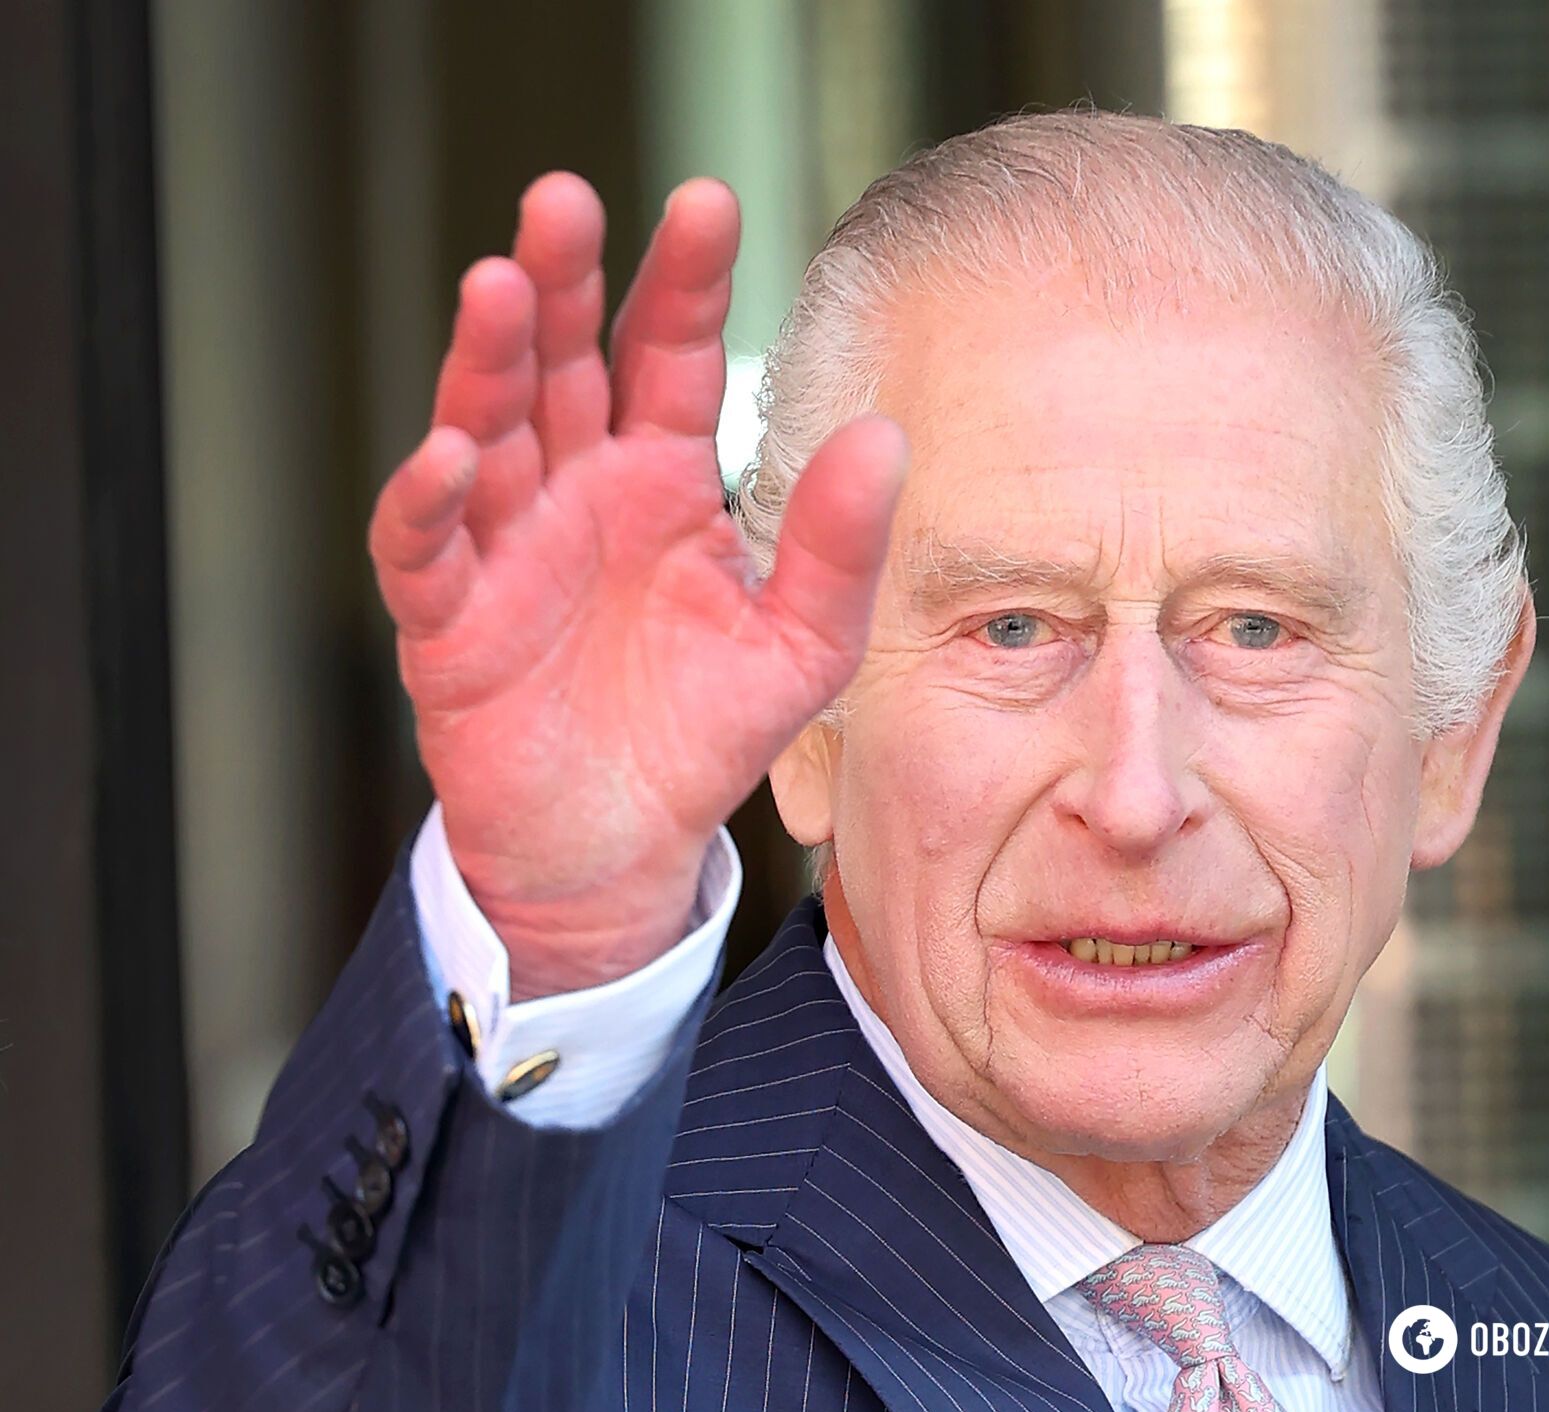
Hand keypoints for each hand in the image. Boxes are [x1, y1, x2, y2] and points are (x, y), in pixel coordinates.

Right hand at [368, 173, 905, 998]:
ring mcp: (508, 545)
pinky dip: (429, 502)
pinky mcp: (450, 619)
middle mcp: (581, 488)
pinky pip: (428, 550)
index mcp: (666, 477)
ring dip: (490, 361)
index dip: (685, 282)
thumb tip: (888, 432)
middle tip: (565, 199)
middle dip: (565, 282)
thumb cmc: (708, 730)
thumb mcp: (802, 643)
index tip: (707, 201)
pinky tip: (451, 456)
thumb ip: (838, 545)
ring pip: (489, 429)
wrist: (624, 842)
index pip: (672, 355)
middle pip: (566, 364)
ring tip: (502, 287)